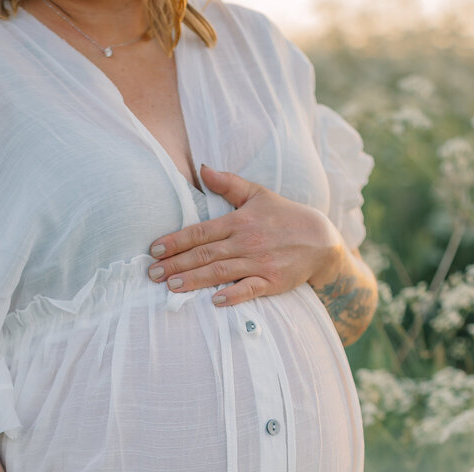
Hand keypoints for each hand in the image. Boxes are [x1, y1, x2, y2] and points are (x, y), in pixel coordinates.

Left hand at [146, 164, 349, 307]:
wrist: (321, 240)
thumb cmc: (285, 217)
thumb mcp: (258, 194)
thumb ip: (228, 184)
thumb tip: (202, 168)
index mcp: (240, 221)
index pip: (201, 231)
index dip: (176, 241)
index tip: (155, 250)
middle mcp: (247, 241)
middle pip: (205, 253)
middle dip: (177, 263)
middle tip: (152, 274)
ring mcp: (260, 262)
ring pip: (221, 272)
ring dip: (195, 280)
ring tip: (172, 286)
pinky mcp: (272, 281)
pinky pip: (250, 288)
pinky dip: (234, 295)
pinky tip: (216, 301)